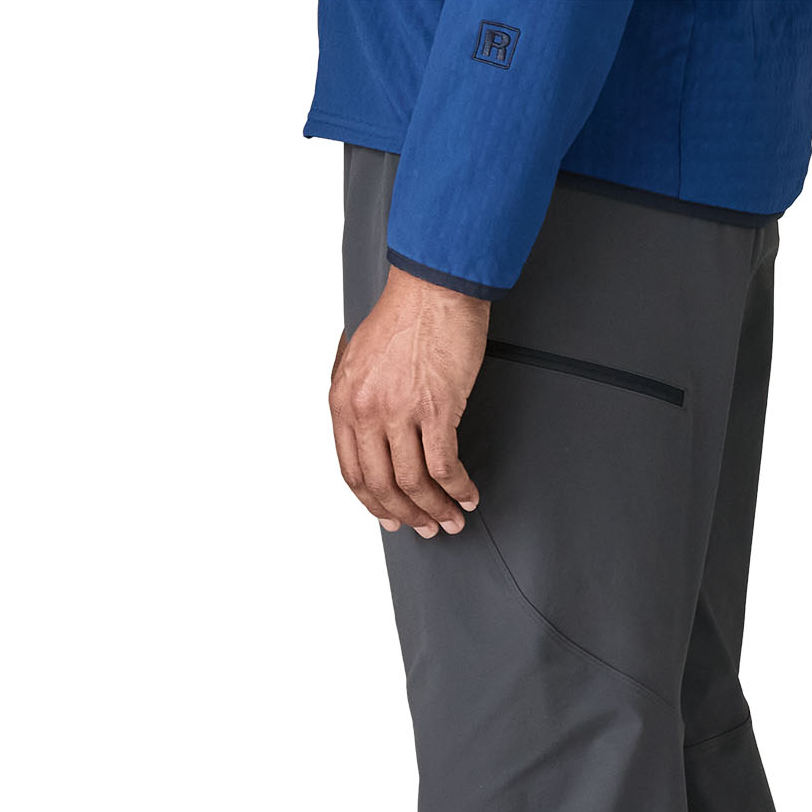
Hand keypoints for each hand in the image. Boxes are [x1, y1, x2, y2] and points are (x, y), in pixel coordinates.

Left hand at [329, 265, 488, 537]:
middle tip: (426, 528)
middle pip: (383, 485)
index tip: (390, 518)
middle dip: (407, 515)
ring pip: (414, 482)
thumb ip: (361, 399)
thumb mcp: (361, 358)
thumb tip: (376, 438)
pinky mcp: (436, 409)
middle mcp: (367, 409)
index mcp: (344, 400)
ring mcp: (400, 411)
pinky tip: (467, 494)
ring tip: (451, 519)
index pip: (353, 472)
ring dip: (436, 508)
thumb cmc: (405, 313)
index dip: (374, 504)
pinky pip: (445, 466)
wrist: (434, 284)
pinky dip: (458, 488)